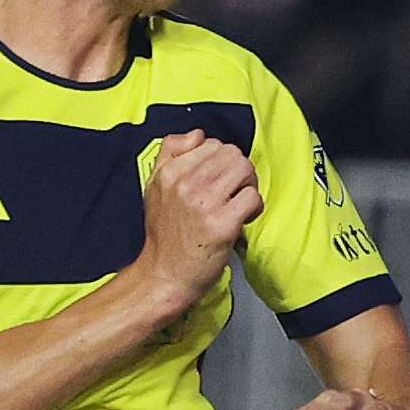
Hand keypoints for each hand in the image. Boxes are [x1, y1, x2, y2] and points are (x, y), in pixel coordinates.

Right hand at [139, 130, 260, 306]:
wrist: (164, 275)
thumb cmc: (164, 235)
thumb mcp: (155, 187)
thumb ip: (170, 153)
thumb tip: (196, 134)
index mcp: (170, 171)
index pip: (212, 143)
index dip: (222, 161)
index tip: (218, 181)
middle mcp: (185, 183)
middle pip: (232, 154)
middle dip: (239, 172)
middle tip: (233, 193)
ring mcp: (203, 203)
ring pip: (245, 170)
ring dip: (248, 187)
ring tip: (238, 204)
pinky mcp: (222, 224)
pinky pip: (253, 197)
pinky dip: (254, 207)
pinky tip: (243, 218)